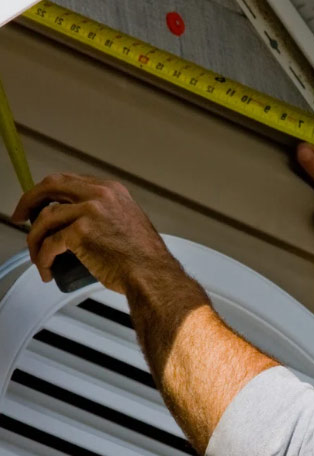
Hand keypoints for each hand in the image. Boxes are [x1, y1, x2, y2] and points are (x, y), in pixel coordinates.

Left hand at [12, 173, 172, 293]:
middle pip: (50, 186)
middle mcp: (99, 195)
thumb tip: (84, 223)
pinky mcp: (80, 233)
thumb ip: (109, 214)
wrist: (152, 275)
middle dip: (29, 201)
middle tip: (20, 216)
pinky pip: (49, 243)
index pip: (69, 180)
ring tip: (36, 256)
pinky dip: (42, 258)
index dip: (49, 193)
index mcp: (111, 190)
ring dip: (34, 239)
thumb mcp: (129, 222)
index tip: (40, 204)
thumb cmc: (144, 259)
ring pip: (45, 218)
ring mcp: (89, 212)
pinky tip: (45, 268)